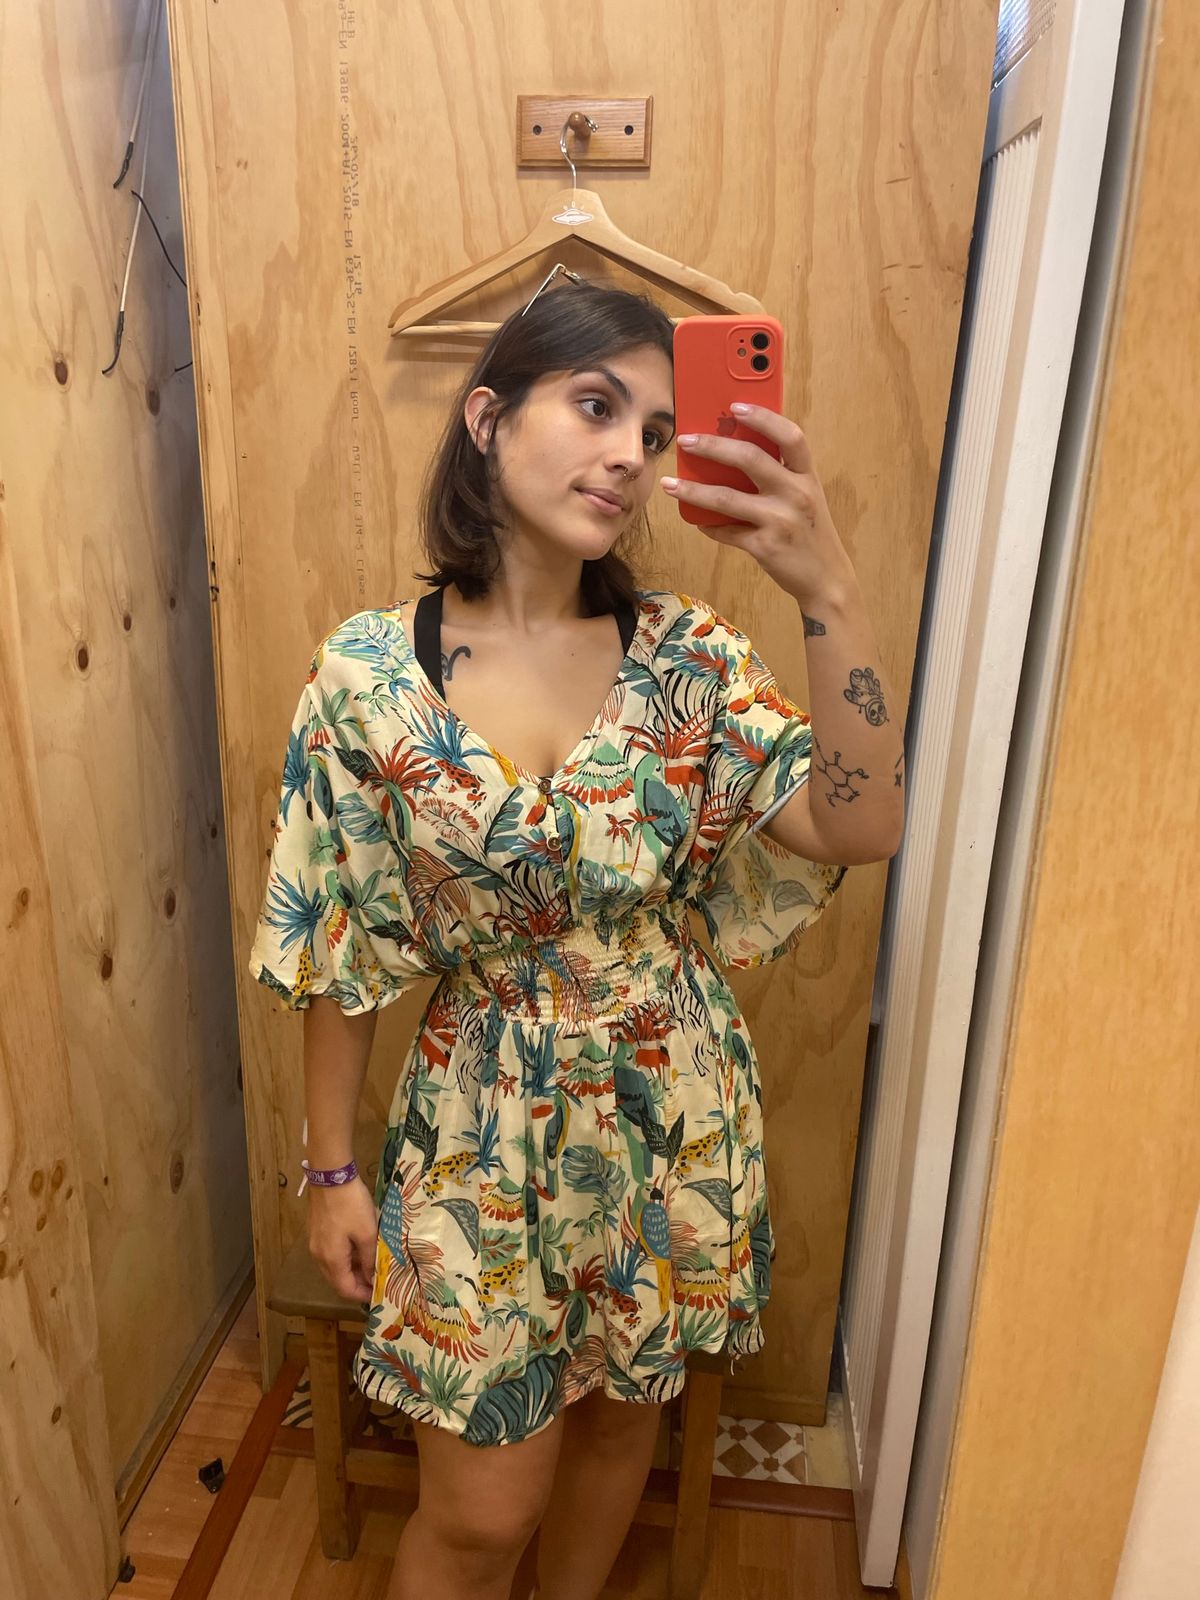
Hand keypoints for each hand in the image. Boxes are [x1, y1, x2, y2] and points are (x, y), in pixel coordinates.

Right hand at [307, 1177, 378, 1303]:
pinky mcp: (316, 1232)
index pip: (345, 1289)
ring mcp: (315, 1243)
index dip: (362, 1294)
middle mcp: (318, 1256)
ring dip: (352, 1269)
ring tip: (373, 1263)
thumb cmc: (351, 1205)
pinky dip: (345, 1257)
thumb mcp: (367, 1233)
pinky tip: (360, 1248)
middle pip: (337, 1280)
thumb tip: (372, 1278)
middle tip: (378, 1278)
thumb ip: (369, 1259)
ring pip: (334, 1267)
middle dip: (357, 1283)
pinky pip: (331, 1253)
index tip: (379, 1292)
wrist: (331, 1175)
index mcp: (330, 1260)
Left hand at [662, 402, 856, 607]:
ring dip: (693, 490)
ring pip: (727, 498)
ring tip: (669, 484)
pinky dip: (708, 526)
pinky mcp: (765, 547)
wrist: (826, 577)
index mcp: (807, 475)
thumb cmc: (810, 531)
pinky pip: (727, 532)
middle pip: (750, 459)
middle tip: (686, 441)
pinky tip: (695, 521)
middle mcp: (796, 494)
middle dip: (713, 446)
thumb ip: (780, 475)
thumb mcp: (805, 496)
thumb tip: (732, 453)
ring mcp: (781, 521)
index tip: (736, 406)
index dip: (764, 418)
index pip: (790, 436)